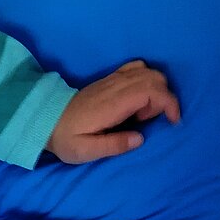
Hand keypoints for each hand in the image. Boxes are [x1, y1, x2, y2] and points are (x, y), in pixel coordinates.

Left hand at [46, 60, 180, 163]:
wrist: (45, 120)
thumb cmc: (66, 138)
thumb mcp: (85, 150)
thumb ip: (113, 145)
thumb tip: (139, 138)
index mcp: (112, 103)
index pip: (150, 90)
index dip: (169, 103)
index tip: (173, 122)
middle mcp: (114, 86)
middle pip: (154, 77)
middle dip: (164, 98)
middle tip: (148, 121)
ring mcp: (111, 80)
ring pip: (148, 71)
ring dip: (156, 90)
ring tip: (142, 113)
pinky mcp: (109, 79)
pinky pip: (136, 68)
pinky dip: (146, 80)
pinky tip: (136, 100)